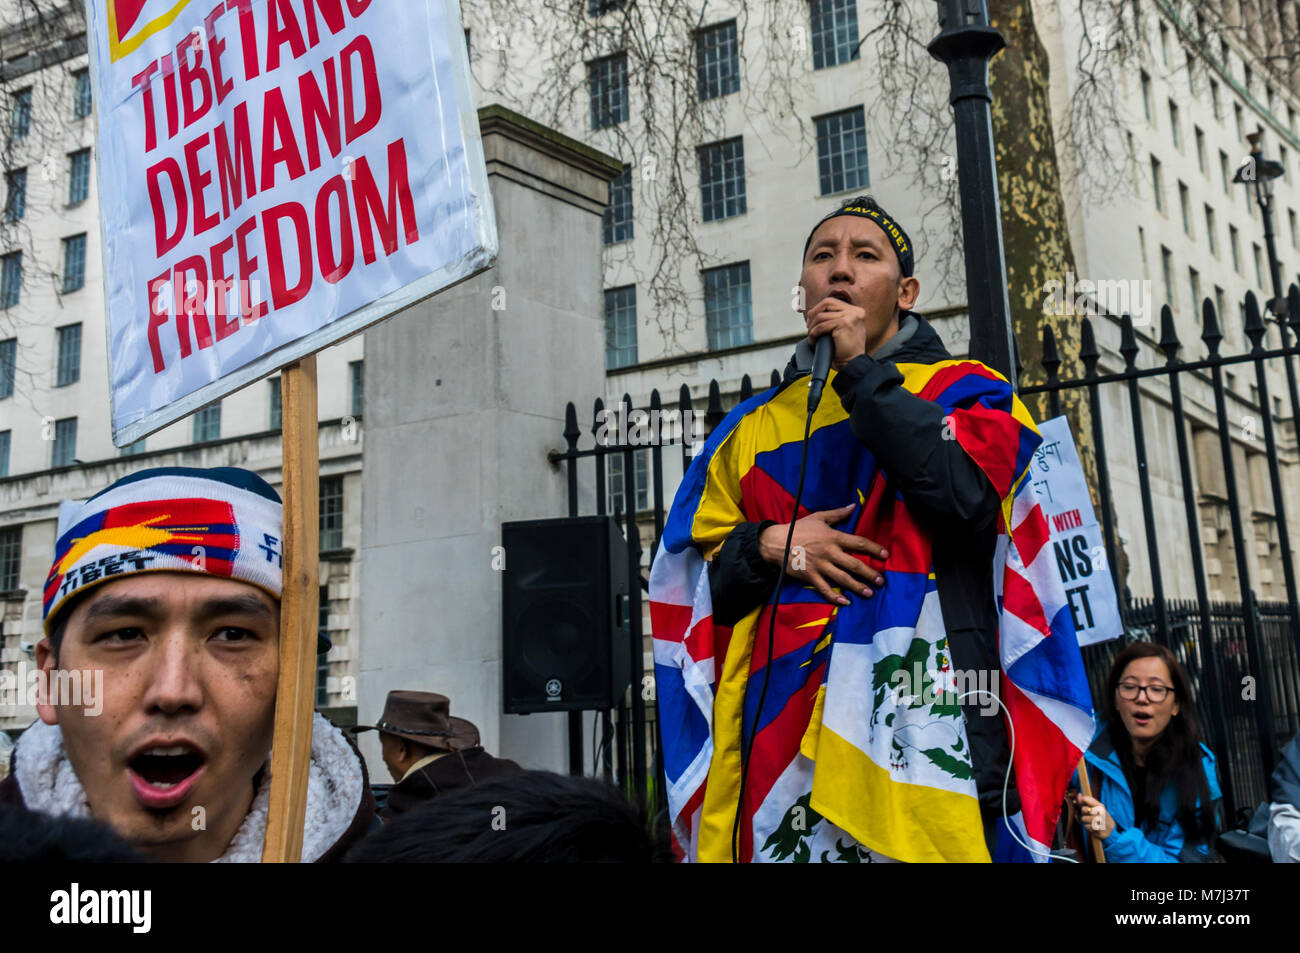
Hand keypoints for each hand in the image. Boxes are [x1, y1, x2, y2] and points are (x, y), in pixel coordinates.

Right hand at [758, 504, 887, 605]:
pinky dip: (835, 597)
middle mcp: (829, 552)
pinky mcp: (810, 576)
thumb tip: (854, 506)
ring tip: (869, 593)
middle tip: (881, 581)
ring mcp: (820, 566)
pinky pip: (825, 589)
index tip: (885, 555)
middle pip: (854, 565)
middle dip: (869, 573)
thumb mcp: (818, 517)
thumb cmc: (797, 528)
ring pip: (842, 579)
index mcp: (833, 537)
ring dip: (857, 587)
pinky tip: (846, 602)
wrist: (775, 542)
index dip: (873, 549)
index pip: (858, 543)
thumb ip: (838, 513)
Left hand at [803, 296, 867, 369]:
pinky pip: (821, 326)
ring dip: (812, 327)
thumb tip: (814, 313)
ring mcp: (851, 316)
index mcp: (856, 312)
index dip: (818, 308)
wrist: (853, 364)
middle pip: (827, 302)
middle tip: (808, 326)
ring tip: (812, 337)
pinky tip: (813, 341)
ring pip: (822, 316)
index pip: (832, 302)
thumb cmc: (845, 351)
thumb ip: (834, 319)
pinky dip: (814, 334)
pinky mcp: (844, 324)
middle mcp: (855, 312)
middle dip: (814, 313)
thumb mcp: (842, 330)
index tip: (811, 318)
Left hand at [1077, 794, 1113, 839]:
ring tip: (1091, 821)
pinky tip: (1093, 827)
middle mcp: (1101, 813)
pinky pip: (1086, 826)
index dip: (1083, 800)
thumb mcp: (1096, 808)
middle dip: (1084, 812)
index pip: (1086, 799)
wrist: (1110, 829)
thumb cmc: (1100, 816)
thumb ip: (1086, 801)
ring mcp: (1101, 821)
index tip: (1084, 803)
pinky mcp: (1099, 829)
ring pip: (1084, 818)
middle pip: (1083, 809)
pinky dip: (1088, 827)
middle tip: (1088, 814)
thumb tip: (1079, 794)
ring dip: (1085, 821)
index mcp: (1101, 806)